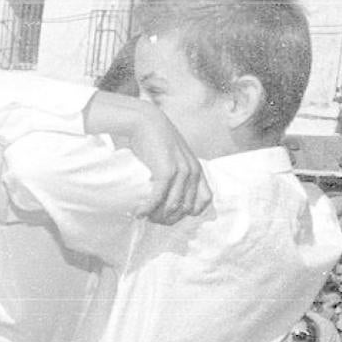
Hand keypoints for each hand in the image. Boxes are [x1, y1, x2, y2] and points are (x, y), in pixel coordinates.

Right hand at [118, 99, 209, 224]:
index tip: (169, 213)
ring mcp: (181, 172)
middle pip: (185, 209)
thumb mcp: (175, 157)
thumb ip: (178, 173)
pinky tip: (138, 212)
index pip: (203, 203)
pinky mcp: (166, 171)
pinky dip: (147, 209)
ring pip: (172, 207)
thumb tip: (169, 196)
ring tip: (143, 216)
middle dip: (169, 218)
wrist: (147, 122)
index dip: (187, 213)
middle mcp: (193, 173)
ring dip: (156, 216)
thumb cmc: (156, 141)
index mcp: (197, 171)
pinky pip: (158, 199)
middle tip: (152, 219)